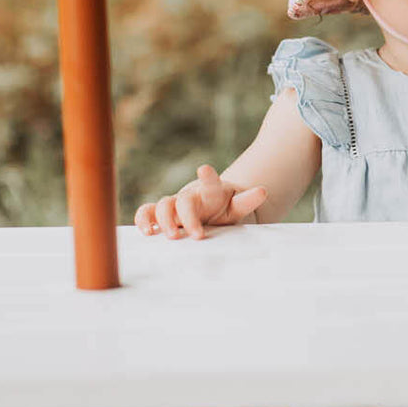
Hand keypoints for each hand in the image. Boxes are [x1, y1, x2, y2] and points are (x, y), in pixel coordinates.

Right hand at [134, 164, 267, 239]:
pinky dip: (144, 220)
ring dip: (164, 221)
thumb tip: (263, 190)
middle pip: (184, 200)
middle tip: (197, 235)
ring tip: (172, 236)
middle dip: (188, 217)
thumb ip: (247, 201)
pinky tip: (147, 232)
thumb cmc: (224, 208)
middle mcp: (191, 196)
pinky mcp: (160, 213)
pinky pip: (147, 212)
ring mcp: (174, 204)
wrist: (211, 209)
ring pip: (163, 206)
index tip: (204, 169)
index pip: (210, 184)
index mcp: (211, 192)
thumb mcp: (238, 207)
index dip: (208, 177)